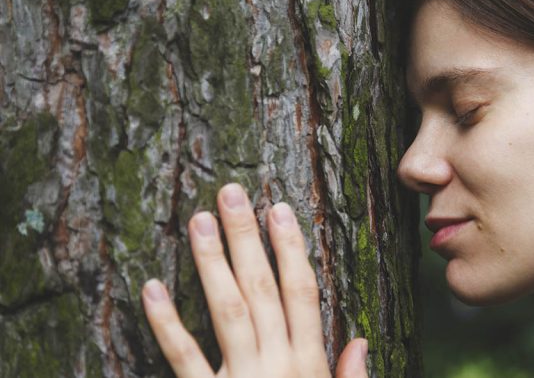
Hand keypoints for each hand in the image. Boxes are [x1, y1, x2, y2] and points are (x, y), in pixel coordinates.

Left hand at [141, 183, 367, 377]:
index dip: (291, 249)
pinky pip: (182, 358)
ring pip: (226, 311)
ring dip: (211, 263)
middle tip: (231, 194)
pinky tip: (152, 287)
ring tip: (198, 221)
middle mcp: (276, 365)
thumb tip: (359, 340)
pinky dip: (166, 323)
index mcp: (309, 365)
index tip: (280, 211)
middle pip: (261, 290)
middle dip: (247, 239)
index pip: (303, 294)